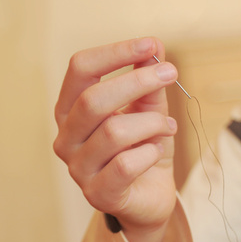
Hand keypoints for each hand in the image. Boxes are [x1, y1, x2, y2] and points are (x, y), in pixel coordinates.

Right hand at [53, 37, 178, 241]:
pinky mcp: (98, 194)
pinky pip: (125, 166)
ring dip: (152, 123)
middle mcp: (67, 137)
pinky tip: (157, 151)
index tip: (151, 44)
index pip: (80, 69)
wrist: (152, 197)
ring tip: (169, 125)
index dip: (115, 53)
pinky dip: (149, 152)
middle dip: (138, 82)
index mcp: (71, 109)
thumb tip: (155, 46)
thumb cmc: (145, 148)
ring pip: (114, 132)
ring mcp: (79, 168)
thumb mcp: (150, 110)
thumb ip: (149, 82)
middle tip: (172, 74)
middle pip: (94, 99)